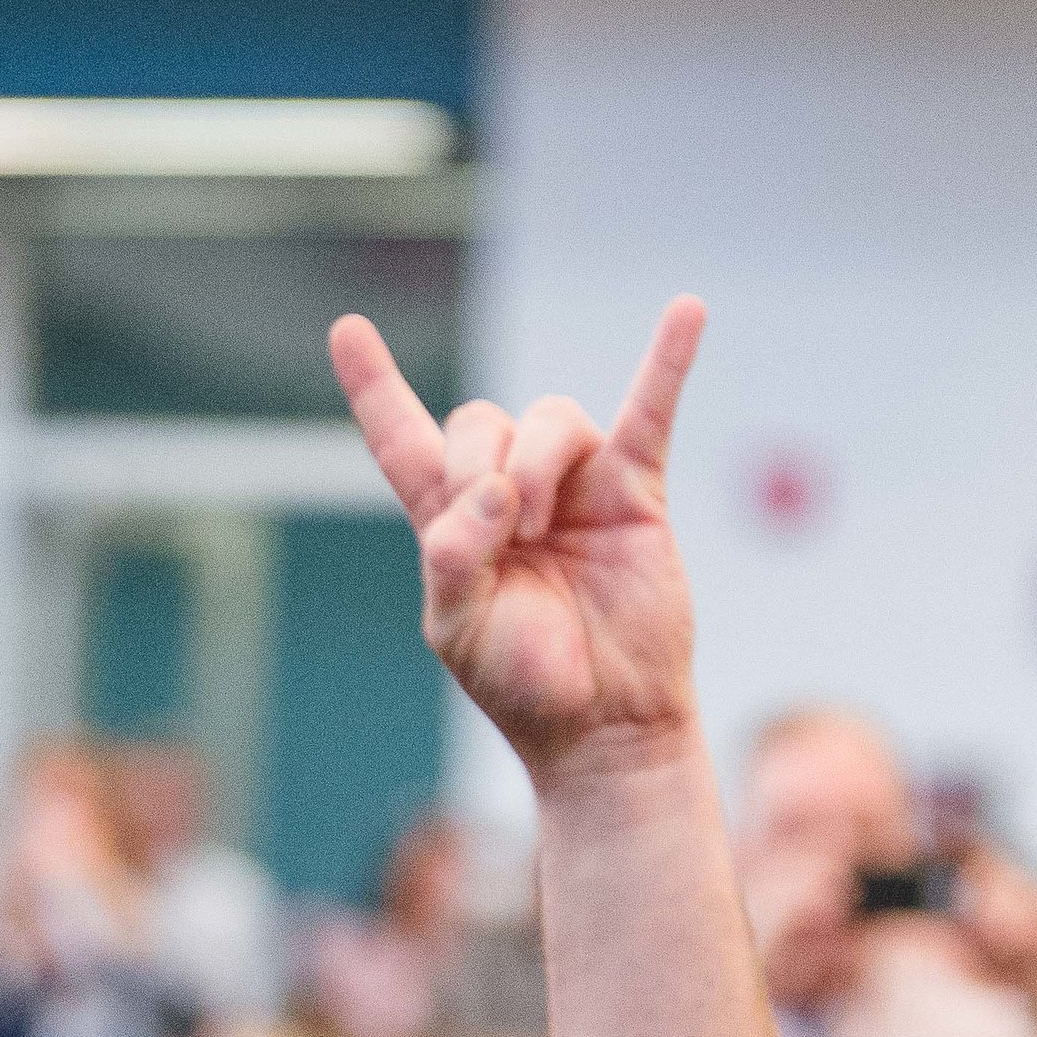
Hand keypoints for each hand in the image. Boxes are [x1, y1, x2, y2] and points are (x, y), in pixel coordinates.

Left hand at [330, 299, 705, 785]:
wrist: (603, 725)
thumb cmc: (526, 684)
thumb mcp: (460, 631)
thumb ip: (455, 559)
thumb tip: (493, 489)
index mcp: (453, 525)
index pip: (403, 440)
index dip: (375, 387)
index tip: (348, 329)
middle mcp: (509, 492)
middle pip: (478, 420)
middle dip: (476, 464)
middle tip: (500, 534)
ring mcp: (575, 488)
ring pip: (547, 418)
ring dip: (533, 461)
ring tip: (536, 527)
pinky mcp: (635, 495)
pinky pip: (651, 411)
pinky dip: (669, 361)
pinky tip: (688, 312)